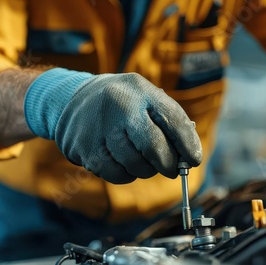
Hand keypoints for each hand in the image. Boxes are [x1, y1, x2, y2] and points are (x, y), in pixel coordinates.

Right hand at [24, 68, 201, 183]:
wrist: (71, 99)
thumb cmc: (121, 104)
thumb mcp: (145, 98)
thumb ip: (168, 122)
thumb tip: (189, 157)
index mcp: (139, 90)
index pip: (171, 118)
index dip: (187, 143)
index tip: (193, 159)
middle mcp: (117, 105)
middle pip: (153, 146)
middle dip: (168, 164)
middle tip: (172, 169)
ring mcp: (98, 127)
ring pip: (134, 164)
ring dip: (145, 170)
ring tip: (143, 161)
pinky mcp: (83, 148)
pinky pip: (115, 174)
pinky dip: (126, 175)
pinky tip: (124, 163)